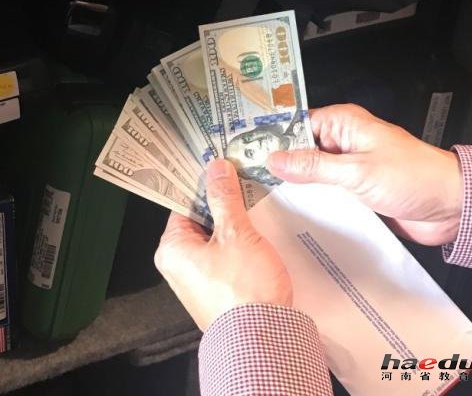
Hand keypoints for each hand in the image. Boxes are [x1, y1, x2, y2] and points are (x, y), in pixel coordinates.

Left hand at [154, 159, 291, 330]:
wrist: (263, 339)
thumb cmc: (243, 288)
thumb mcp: (235, 233)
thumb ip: (224, 198)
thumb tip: (216, 168)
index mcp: (172, 249)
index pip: (184, 204)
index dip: (204, 186)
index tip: (222, 171)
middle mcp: (178, 265)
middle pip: (200, 222)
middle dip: (222, 205)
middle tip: (243, 186)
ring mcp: (198, 280)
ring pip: (214, 239)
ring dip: (233, 225)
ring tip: (253, 207)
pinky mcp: (217, 290)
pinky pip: (224, 257)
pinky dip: (238, 245)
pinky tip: (257, 235)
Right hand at [267, 104, 462, 245]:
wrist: (450, 206)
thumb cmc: (412, 177)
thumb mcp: (357, 171)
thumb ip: (314, 166)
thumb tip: (276, 159)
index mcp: (344, 123)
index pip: (297, 125)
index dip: (272, 138)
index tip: (247, 153)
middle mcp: (343, 142)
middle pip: (301, 149)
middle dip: (279, 163)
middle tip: (249, 179)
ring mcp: (347, 167)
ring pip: (311, 172)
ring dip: (295, 184)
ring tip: (263, 197)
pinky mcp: (353, 189)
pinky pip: (325, 191)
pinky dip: (311, 199)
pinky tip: (292, 211)